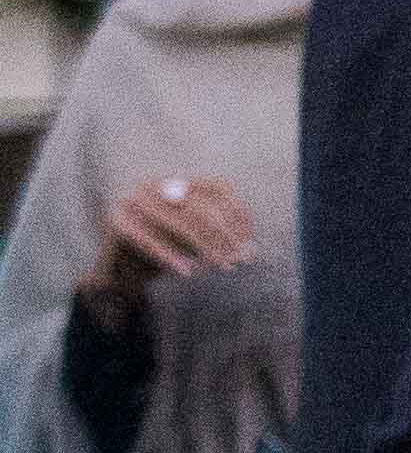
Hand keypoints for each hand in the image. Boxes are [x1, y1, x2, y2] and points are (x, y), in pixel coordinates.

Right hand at [86, 173, 257, 309]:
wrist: (121, 265)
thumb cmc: (168, 249)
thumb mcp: (198, 242)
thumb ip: (221, 241)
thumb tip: (251, 252)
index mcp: (177, 181)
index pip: (218, 187)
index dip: (239, 213)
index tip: (250, 241)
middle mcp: (155, 184)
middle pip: (203, 207)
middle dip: (226, 236)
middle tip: (240, 260)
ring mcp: (133, 200)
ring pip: (180, 222)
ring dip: (206, 248)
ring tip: (224, 267)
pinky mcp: (117, 221)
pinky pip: (148, 238)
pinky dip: (170, 256)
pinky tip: (187, 271)